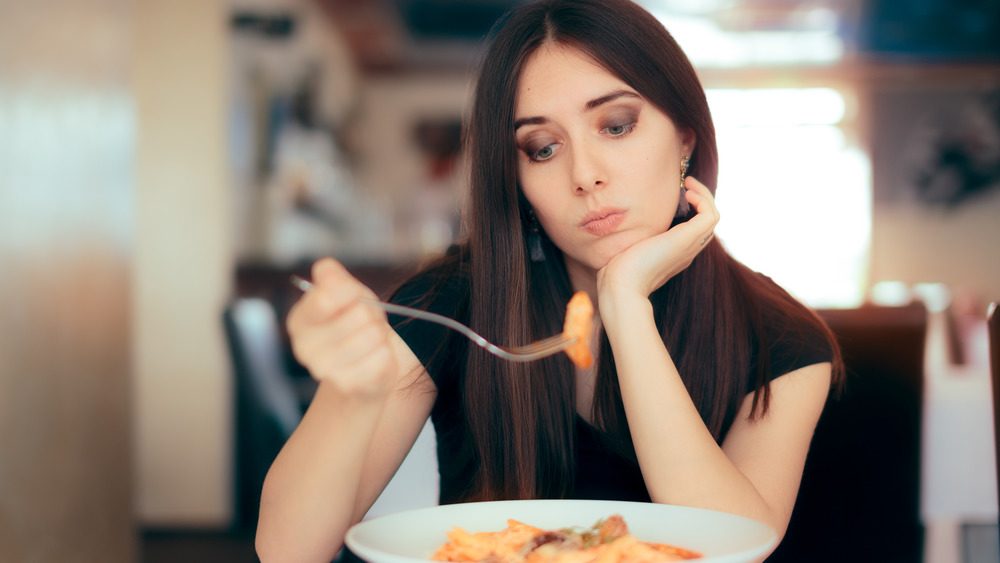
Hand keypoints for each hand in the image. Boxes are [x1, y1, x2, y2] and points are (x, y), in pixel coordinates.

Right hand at [287, 258, 398, 398]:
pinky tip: (373, 358)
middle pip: (358, 314)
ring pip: (373, 335)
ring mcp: (325, 370)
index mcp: (299, 320)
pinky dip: (386, 354)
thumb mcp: (345, 293)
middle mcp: (304, 348)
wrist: (364, 367)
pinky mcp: (349, 386)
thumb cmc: (354, 324)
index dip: (350, 291)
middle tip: (366, 323)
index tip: (354, 296)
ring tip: (371, 340)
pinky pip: (383, 357)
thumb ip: (333, 278)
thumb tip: (325, 269)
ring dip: (380, 334)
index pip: (326, 297)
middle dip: (370, 314)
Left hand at [597, 176, 719, 301]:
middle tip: (686, 184)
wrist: (621, 285)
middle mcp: (686, 251)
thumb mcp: (629, 249)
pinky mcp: (686, 240)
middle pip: (708, 222)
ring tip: (688, 184)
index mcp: (675, 254)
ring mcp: (689, 246)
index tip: (678, 195)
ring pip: (713, 217)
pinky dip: (703, 200)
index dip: (692, 209)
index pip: (695, 230)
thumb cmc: (617, 271)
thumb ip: (634, 239)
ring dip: (704, 196)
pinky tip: (687, 193)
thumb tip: (623, 225)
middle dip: (701, 199)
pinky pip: (710, 215)